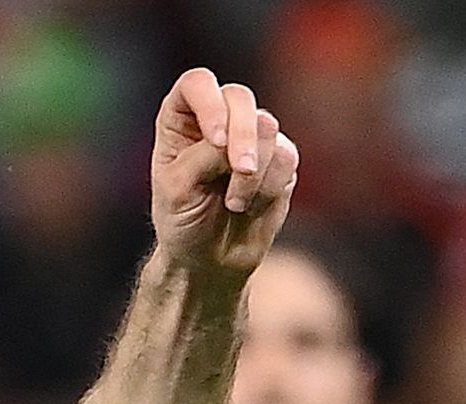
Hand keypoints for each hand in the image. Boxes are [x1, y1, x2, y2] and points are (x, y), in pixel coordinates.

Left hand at [149, 67, 297, 279]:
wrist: (209, 259)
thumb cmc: (183, 221)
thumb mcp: (179, 189)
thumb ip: (206, 155)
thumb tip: (253, 135)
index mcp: (181, 118)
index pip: (198, 83)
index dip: (211, 104)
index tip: (216, 140)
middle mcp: (218, 118)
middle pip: (239, 98)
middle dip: (243, 136)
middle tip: (241, 170)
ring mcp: (251, 135)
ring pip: (267, 128)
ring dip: (252, 173)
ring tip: (233, 204)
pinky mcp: (279, 158)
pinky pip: (286, 158)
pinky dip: (268, 186)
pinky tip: (250, 206)